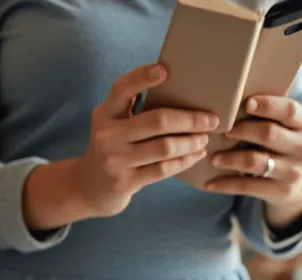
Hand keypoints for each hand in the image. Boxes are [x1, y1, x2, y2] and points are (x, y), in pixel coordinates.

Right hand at [25, 64, 218, 229]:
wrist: (89, 186)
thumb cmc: (114, 147)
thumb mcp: (114, 124)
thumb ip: (134, 108)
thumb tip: (181, 89)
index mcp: (105, 113)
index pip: (122, 89)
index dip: (142, 77)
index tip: (165, 70)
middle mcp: (106, 135)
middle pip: (158, 120)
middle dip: (191, 119)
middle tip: (211, 120)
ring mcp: (114, 161)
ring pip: (165, 147)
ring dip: (192, 142)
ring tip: (204, 139)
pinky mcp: (124, 182)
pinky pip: (163, 169)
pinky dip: (185, 161)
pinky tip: (195, 155)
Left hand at [204, 95, 301, 226]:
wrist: (296, 180)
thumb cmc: (279, 142)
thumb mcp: (281, 125)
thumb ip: (266, 112)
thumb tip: (228, 98)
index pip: (289, 110)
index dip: (268, 105)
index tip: (246, 103)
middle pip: (268, 134)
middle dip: (242, 131)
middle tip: (222, 131)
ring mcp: (294, 171)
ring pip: (255, 161)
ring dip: (230, 158)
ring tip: (212, 157)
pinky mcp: (281, 191)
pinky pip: (248, 186)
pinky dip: (225, 184)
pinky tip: (209, 183)